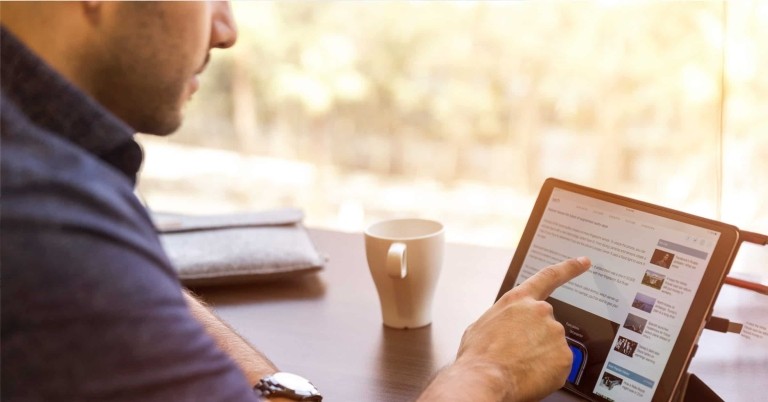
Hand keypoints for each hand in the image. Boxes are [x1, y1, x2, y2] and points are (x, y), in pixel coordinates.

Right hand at [455, 257, 590, 401]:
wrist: (484, 379)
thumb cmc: (478, 356)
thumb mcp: (481, 326)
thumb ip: (503, 320)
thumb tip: (506, 329)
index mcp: (518, 300)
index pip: (549, 277)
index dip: (569, 268)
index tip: (583, 262)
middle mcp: (540, 311)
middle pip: (546, 325)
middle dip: (536, 339)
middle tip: (518, 355)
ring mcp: (555, 333)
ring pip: (553, 347)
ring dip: (540, 356)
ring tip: (519, 366)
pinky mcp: (565, 356)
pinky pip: (559, 365)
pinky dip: (547, 372)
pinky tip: (530, 375)